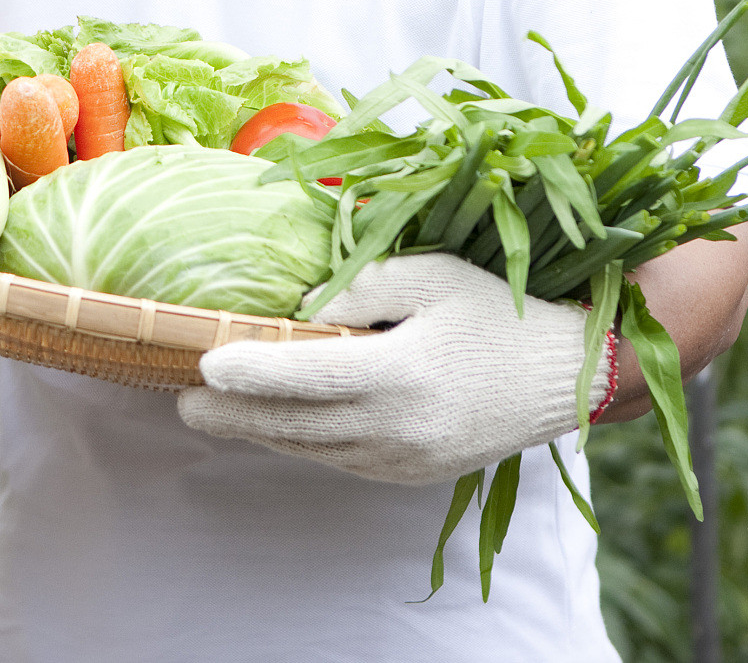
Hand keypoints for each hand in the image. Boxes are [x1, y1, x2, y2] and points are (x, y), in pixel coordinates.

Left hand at [175, 254, 610, 484]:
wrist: (565, 379)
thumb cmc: (497, 313)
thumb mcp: (433, 274)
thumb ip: (363, 285)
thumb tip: (304, 307)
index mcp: (401, 373)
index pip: (304, 376)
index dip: (248, 372)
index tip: (203, 363)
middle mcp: (397, 427)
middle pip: (293, 425)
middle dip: (232, 415)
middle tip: (182, 401)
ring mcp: (402, 458)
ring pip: (310, 448)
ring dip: (259, 432)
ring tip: (213, 412)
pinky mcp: (409, 473)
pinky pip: (339, 459)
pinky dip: (301, 441)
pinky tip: (275, 422)